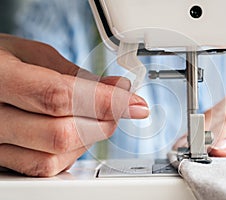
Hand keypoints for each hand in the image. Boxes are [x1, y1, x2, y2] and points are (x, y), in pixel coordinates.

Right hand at [0, 34, 148, 175]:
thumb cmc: (3, 60)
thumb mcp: (36, 55)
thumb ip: (77, 75)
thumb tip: (119, 89)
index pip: (59, 97)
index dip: (105, 102)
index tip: (135, 103)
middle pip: (61, 134)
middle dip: (103, 121)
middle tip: (119, 107)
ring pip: (54, 158)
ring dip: (89, 138)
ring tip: (95, 117)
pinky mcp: (3, 158)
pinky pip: (44, 168)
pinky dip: (71, 152)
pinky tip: (75, 132)